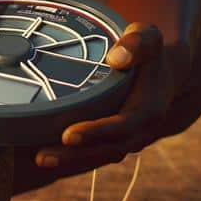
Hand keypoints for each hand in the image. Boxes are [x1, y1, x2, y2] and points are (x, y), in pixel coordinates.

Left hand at [35, 23, 186, 172]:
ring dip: (69, 162)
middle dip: (75, 156)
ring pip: (98, 157)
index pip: (122, 126)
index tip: (68, 134)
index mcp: (149, 109)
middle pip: (106, 150)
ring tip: (39, 158)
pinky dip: (71, 160)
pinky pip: (93, 156)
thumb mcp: (149, 38)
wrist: (160, 73)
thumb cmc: (147, 52)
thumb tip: (117, 58)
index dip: (96, 132)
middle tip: (42, 156)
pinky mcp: (114, 142)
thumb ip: (139, 43)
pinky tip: (45, 157)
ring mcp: (127, 140)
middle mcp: (140, 131)